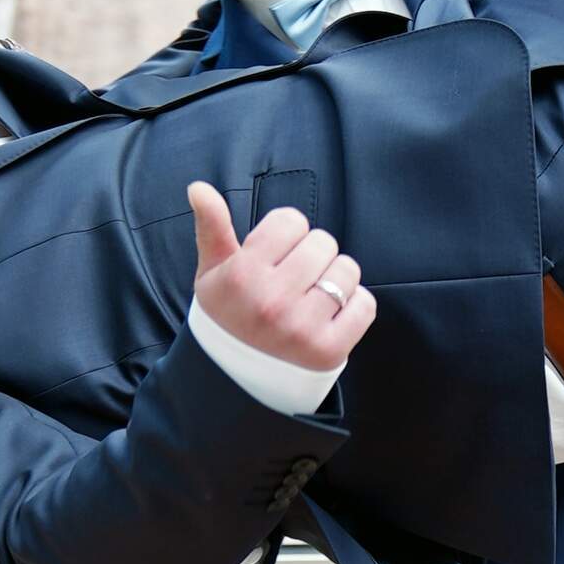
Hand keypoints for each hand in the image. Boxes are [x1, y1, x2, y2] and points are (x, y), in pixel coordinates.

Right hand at [188, 182, 376, 371]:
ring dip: (334, 279)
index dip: (286, 235)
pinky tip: (330, 315)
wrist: (234, 377)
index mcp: (242, 276)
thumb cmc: (227, 316)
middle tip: (294, 280)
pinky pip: (364, 304)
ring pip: (347, 270)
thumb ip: (212, 226)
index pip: (292, 221)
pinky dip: (355, 306)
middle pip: (323, 242)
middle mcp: (271, 301)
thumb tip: (198, 187)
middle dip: (311, 255)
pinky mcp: (329, 350)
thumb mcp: (212, 273)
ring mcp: (301, 328)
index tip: (274, 257)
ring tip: (311, 297)